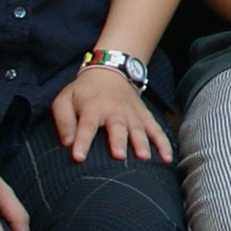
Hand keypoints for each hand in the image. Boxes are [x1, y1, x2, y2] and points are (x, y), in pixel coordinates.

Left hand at [52, 61, 168, 164]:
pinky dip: (163, 143)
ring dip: (142, 143)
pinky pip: (156, 130)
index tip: (78, 157)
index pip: (87, 126)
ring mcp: (132, 114)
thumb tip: (66, 142)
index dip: (82, 141)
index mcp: (93, 108)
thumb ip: (63, 120)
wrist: (109, 72)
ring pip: (138, 129)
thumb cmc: (83, 92)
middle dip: (119, 141)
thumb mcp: (64, 99)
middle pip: (117, 127)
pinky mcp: (145, 116)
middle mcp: (114, 111)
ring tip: (144, 158)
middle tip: (119, 156)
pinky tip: (166, 158)